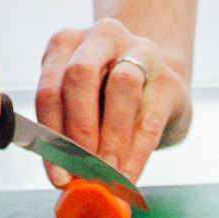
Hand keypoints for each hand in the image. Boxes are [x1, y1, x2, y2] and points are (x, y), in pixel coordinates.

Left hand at [36, 19, 190, 180]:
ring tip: (107, 173)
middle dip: (80, 127)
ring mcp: (139, 52)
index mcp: (66, 44)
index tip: (59, 176)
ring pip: (122, 85)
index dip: (50, 135)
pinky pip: (151, 115)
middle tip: (82, 169)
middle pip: (81, 75)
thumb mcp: (79, 106)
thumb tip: (64, 179)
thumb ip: (67, 133)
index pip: (49, 89)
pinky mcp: (169, 79)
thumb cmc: (107, 100)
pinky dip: (137, 152)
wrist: (156, 85)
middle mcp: (101, 38)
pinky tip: (129, 176)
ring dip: (112, 137)